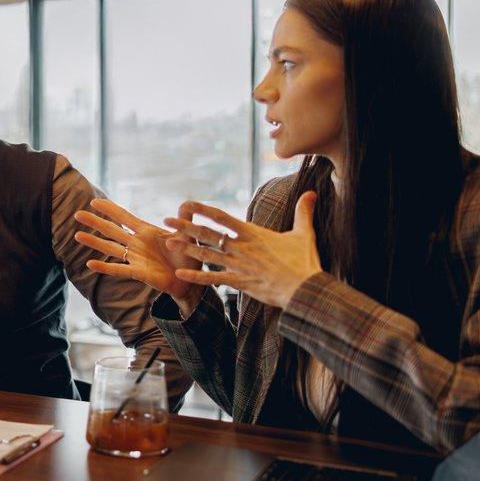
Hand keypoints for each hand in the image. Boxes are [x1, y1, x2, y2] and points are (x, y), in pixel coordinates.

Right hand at [74, 199, 204, 307]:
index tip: (95, 201)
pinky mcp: (138, 273)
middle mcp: (137, 244)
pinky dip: (104, 267)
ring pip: (110, 248)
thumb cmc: (187, 257)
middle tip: (77, 214)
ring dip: (94, 242)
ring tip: (77, 235)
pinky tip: (90, 264)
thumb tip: (187, 202)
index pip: (125, 217)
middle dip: (95, 222)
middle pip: (112, 230)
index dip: (110, 209)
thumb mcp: (187, 235)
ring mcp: (135, 258)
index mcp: (146, 232)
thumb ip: (184, 219)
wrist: (189, 280)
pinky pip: (118, 269)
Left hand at [164, 192, 322, 308]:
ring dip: (186, 248)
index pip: (222, 217)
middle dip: (186, 226)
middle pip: (208, 234)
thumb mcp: (304, 233)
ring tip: (168, 242)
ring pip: (207, 254)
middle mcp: (242, 247)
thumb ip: (303, 212)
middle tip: (166, 220)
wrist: (304, 288)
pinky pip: (214, 279)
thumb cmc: (304, 261)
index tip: (187, 204)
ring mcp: (239, 264)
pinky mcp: (240, 281)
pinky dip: (197, 276)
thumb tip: (312, 192)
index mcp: (253, 233)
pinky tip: (180, 273)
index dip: (203, 209)